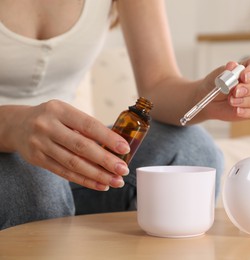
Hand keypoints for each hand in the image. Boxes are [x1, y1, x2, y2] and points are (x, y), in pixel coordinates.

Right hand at [8, 100, 129, 190]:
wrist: (17, 125)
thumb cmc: (52, 119)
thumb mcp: (66, 113)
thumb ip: (86, 126)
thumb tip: (116, 145)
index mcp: (60, 110)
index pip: (89, 125)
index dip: (108, 138)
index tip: (125, 148)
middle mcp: (48, 126)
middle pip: (81, 147)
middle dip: (105, 160)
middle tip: (123, 169)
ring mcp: (40, 144)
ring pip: (73, 163)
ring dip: (98, 175)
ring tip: (116, 181)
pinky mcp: (37, 159)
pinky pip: (64, 173)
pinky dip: (85, 180)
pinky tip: (101, 185)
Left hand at [202, 56, 249, 120]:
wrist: (212, 100)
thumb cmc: (219, 84)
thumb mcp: (219, 76)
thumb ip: (227, 71)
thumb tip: (232, 65)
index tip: (243, 76)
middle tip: (235, 91)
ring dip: (247, 101)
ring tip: (232, 101)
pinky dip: (247, 111)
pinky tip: (237, 110)